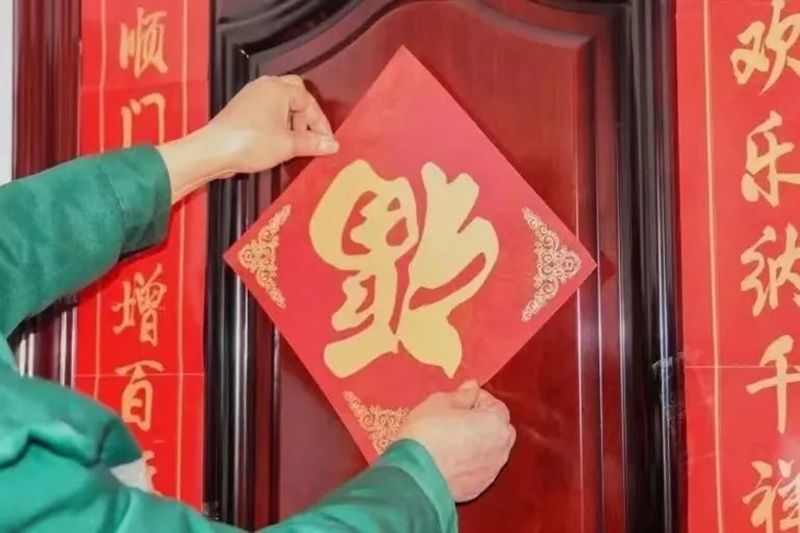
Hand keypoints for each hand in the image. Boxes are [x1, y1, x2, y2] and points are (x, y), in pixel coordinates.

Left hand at [158, 75, 337, 202]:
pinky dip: (279, 124)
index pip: (309, 102)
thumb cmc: (252, 143)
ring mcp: (251, 96)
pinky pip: (269, 111)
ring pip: (282, 104)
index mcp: (278, 88)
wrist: (213, 151)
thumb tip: (333, 145)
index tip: (327, 143)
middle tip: (311, 138)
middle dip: (306, 118)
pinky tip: (279, 143)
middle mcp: (265, 86)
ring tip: (296, 144)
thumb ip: (312, 143)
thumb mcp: (288, 145)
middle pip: (296, 96)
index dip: (320, 124)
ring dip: (293, 122)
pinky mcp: (242, 109)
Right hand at [398, 382, 515, 501]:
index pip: (495, 404)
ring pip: (489, 450)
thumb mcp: (440, 402)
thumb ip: (462, 395)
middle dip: (482, 421)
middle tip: (456, 418)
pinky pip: (479, 468)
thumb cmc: (428, 433)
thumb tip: (472, 388)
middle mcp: (501, 448)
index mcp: (496, 423)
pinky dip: (470, 462)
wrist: (415, 476)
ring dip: (477, 442)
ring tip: (451, 440)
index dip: (476, 399)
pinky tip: (449, 458)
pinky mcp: (479, 488)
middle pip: (497, 428)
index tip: (459, 400)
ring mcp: (491, 471)